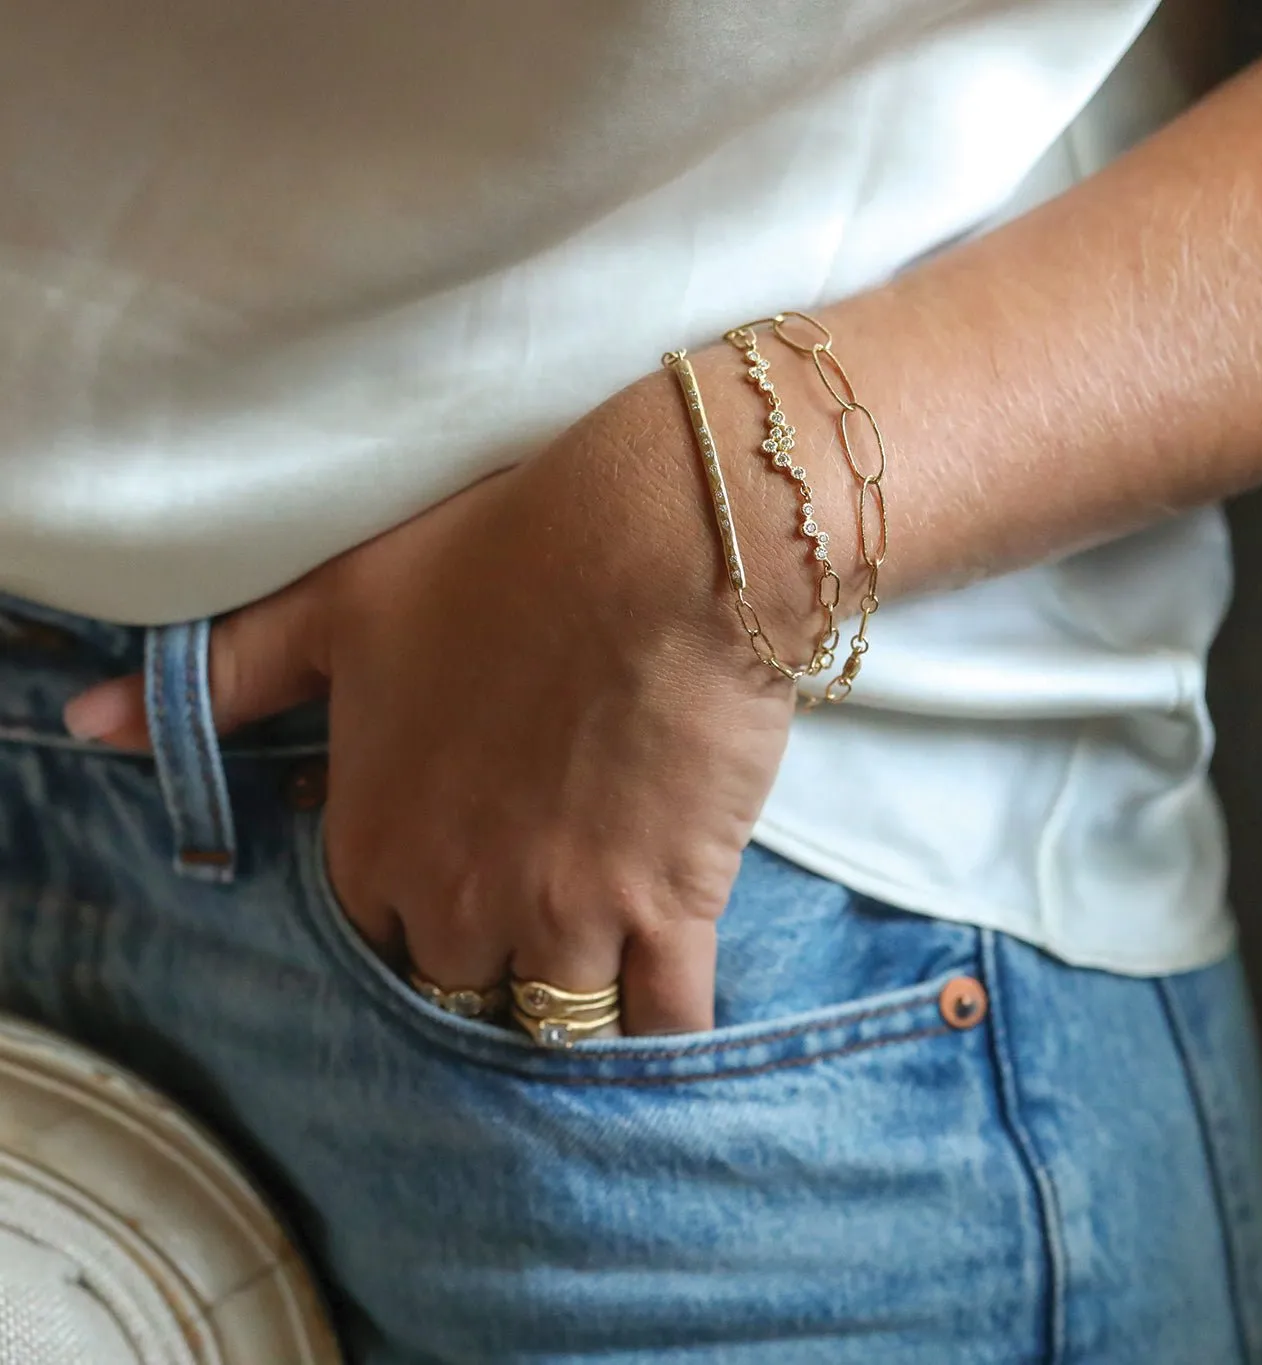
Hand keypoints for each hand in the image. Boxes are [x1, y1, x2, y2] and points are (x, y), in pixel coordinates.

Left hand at [65, 367, 799, 1035]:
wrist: (658, 544)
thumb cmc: (503, 559)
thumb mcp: (341, 605)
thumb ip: (222, 681)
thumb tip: (87, 727)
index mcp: (376, 839)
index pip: (369, 939)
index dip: (409, 917)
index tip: (450, 887)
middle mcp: (457, 900)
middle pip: (459, 993)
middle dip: (486, 970)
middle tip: (532, 923)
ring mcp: (564, 918)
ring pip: (554, 1025)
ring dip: (568, 1015)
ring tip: (600, 977)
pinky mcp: (664, 912)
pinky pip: (661, 1023)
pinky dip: (662, 1036)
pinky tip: (665, 1023)